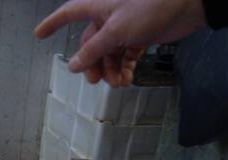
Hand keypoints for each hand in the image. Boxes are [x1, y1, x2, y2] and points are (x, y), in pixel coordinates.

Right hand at [34, 0, 206, 86]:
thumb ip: (94, 50)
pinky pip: (125, 55)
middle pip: (92, 43)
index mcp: (98, 7)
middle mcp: (108, 16)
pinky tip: (127, 80)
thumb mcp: (116, 31)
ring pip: (109, 52)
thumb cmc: (151, 7)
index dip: (53, 23)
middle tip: (97, 82)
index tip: (38, 34)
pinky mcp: (140, 35)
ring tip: (118, 84)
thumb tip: (74, 66)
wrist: (189, 4)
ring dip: (111, 70)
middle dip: (94, 64)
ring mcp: (125, 26)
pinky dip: (125, 68)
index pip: (69, 14)